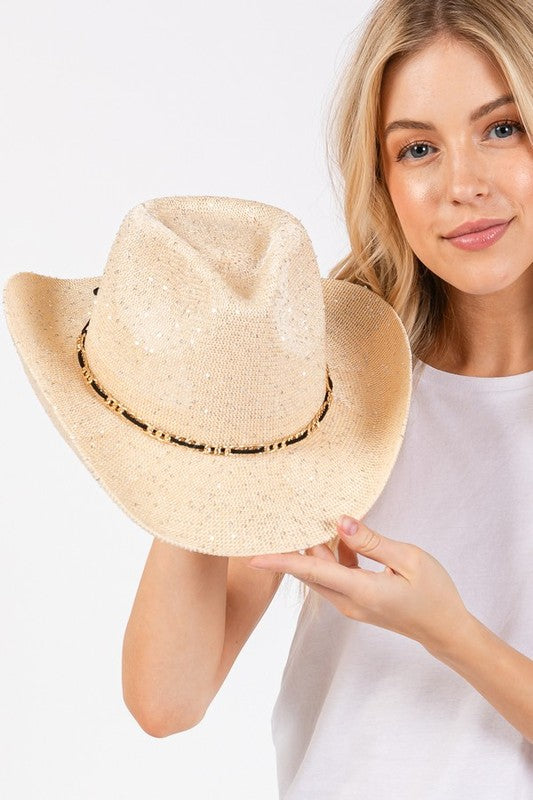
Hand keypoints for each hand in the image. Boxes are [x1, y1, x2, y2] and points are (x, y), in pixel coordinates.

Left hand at [248, 516, 470, 655]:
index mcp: (360, 591)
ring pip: (320, 574)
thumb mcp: (408, 558)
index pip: (312, 571)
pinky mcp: (356, 604)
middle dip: (295, 545)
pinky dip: (335, 557)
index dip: (281, 562)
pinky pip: (334, 578)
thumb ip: (372, 541)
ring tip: (322, 521)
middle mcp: (348, 602)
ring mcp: (351, 606)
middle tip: (286, 516)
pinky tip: (351, 542)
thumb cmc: (434, 593)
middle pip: (310, 571)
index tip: (253, 556)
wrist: (445, 630)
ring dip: (319, 549)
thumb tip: (341, 522)